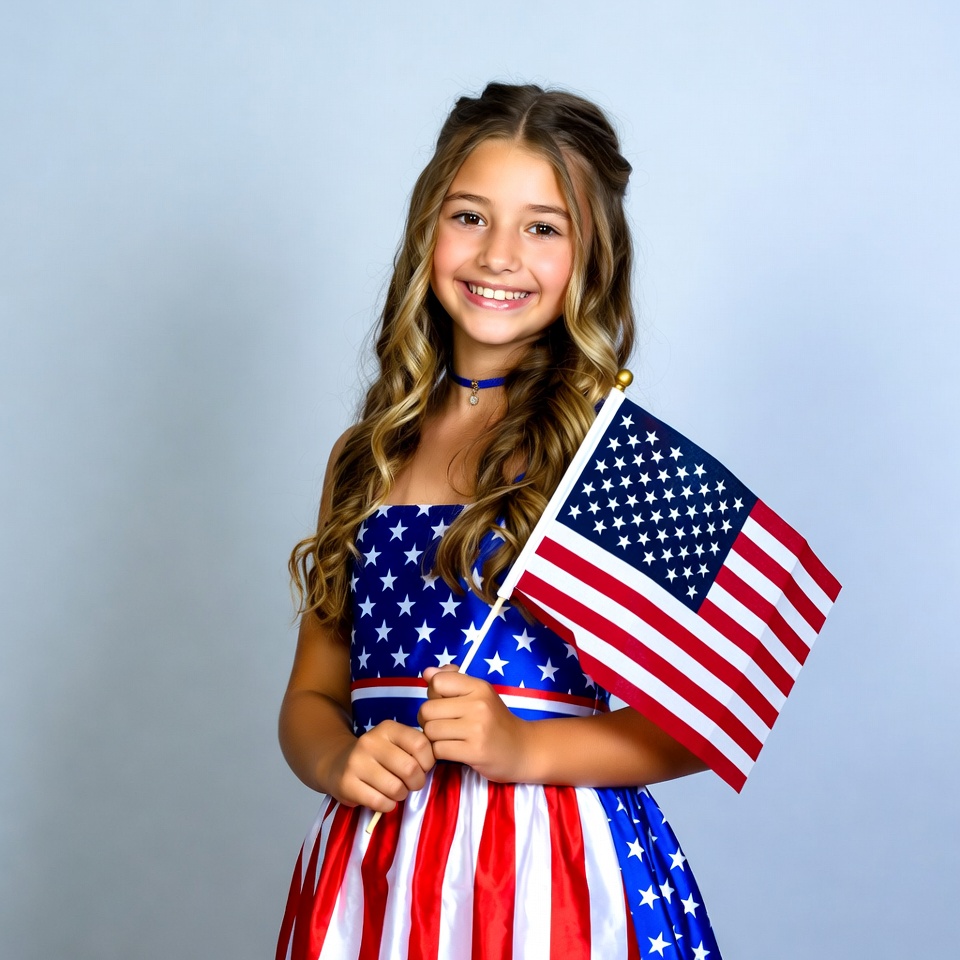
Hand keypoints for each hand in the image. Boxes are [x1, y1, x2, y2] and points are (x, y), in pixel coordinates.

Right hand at [322, 720, 435, 812]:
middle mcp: (370, 741)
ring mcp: (356, 762)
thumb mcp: (395, 743)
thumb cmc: (377, 756)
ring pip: (396, 788)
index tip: (423, 767)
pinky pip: (380, 802)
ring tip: (395, 790)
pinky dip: (387, 805)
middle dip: (416, 783)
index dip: (428, 762)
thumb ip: (415, 748)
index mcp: (387, 728)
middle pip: (410, 768)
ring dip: (401, 795)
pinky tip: (382, 799)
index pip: (421, 744)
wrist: (337, 764)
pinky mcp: (347, 784)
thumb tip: (435, 761)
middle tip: (411, 784)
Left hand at [418, 666, 528, 782]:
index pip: (437, 682)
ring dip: (433, 738)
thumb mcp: (479, 693)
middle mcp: (478, 705)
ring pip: (430, 731)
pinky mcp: (475, 751)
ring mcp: (477, 729)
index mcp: (479, 687)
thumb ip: (452, 680)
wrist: (522, 749)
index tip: (444, 704)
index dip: (433, 694)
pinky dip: (440, 752)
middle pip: (427, 709)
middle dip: (428, 720)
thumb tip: (427, 672)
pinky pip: (438, 750)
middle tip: (442, 725)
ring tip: (448, 738)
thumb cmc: (495, 720)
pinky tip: (453, 750)